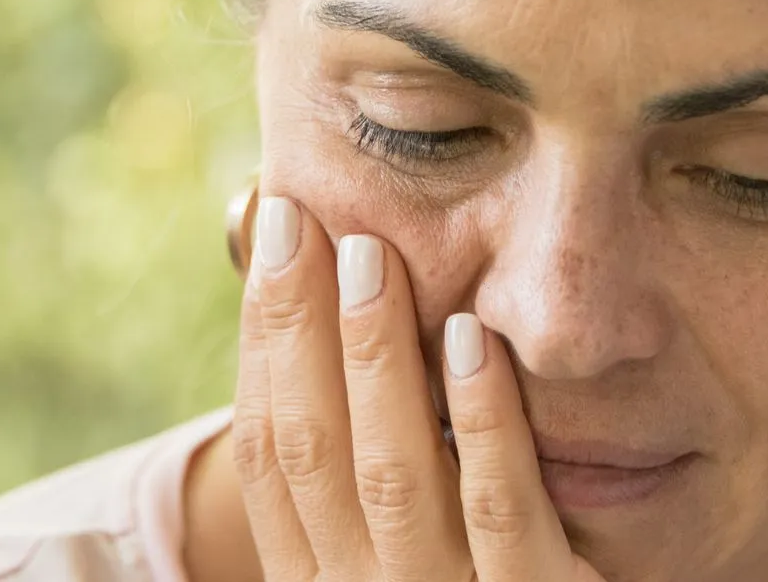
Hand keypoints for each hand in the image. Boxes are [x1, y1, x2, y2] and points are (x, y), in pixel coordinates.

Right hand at [232, 196, 604, 581]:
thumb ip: (358, 478)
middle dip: (301, 329)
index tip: (275, 243)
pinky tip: (476, 338)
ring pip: (395, 474)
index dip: (263, 340)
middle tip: (303, 222)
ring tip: (370, 258)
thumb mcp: (382, 564)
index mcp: (314, 579)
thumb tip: (328, 334)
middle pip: (314, 449)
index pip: (269, 449)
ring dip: (377, 360)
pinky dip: (484, 425)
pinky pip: (504, 516)